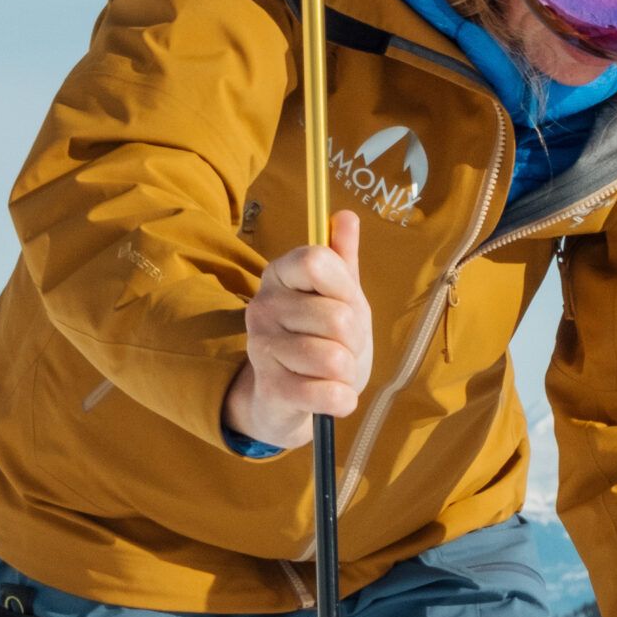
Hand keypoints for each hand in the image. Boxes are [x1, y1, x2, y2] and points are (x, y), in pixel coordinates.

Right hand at [223, 210, 370, 451]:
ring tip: (334, 371)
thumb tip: (347, 217)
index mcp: (280, 275)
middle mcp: (263, 306)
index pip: (318, 261)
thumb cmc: (320, 337)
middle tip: (341, 346)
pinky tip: (333, 395)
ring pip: (334, 358)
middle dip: (354, 339)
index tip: (343, 302)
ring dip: (348, 371)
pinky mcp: (271, 389)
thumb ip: (342, 259)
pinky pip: (328, 393)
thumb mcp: (338, 296)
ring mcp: (261, 348)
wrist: (291, 396)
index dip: (345, 287)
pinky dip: (342, 399)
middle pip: (338, 317)